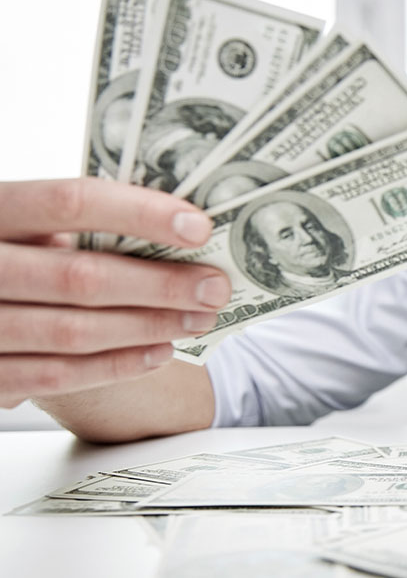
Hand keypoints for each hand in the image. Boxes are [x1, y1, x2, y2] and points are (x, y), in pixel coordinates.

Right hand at [0, 178, 230, 408]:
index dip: (139, 213)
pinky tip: (160, 352)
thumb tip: (181, 232)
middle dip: (160, 285)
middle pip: (79, 276)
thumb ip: (85, 226)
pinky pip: (58, 375)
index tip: (199, 227)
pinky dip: (117, 365)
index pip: (69, 202)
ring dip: (149, 327)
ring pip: (73, 331)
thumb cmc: (20, 253)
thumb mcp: (33, 227)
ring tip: (199, 319)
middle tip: (214, 287)